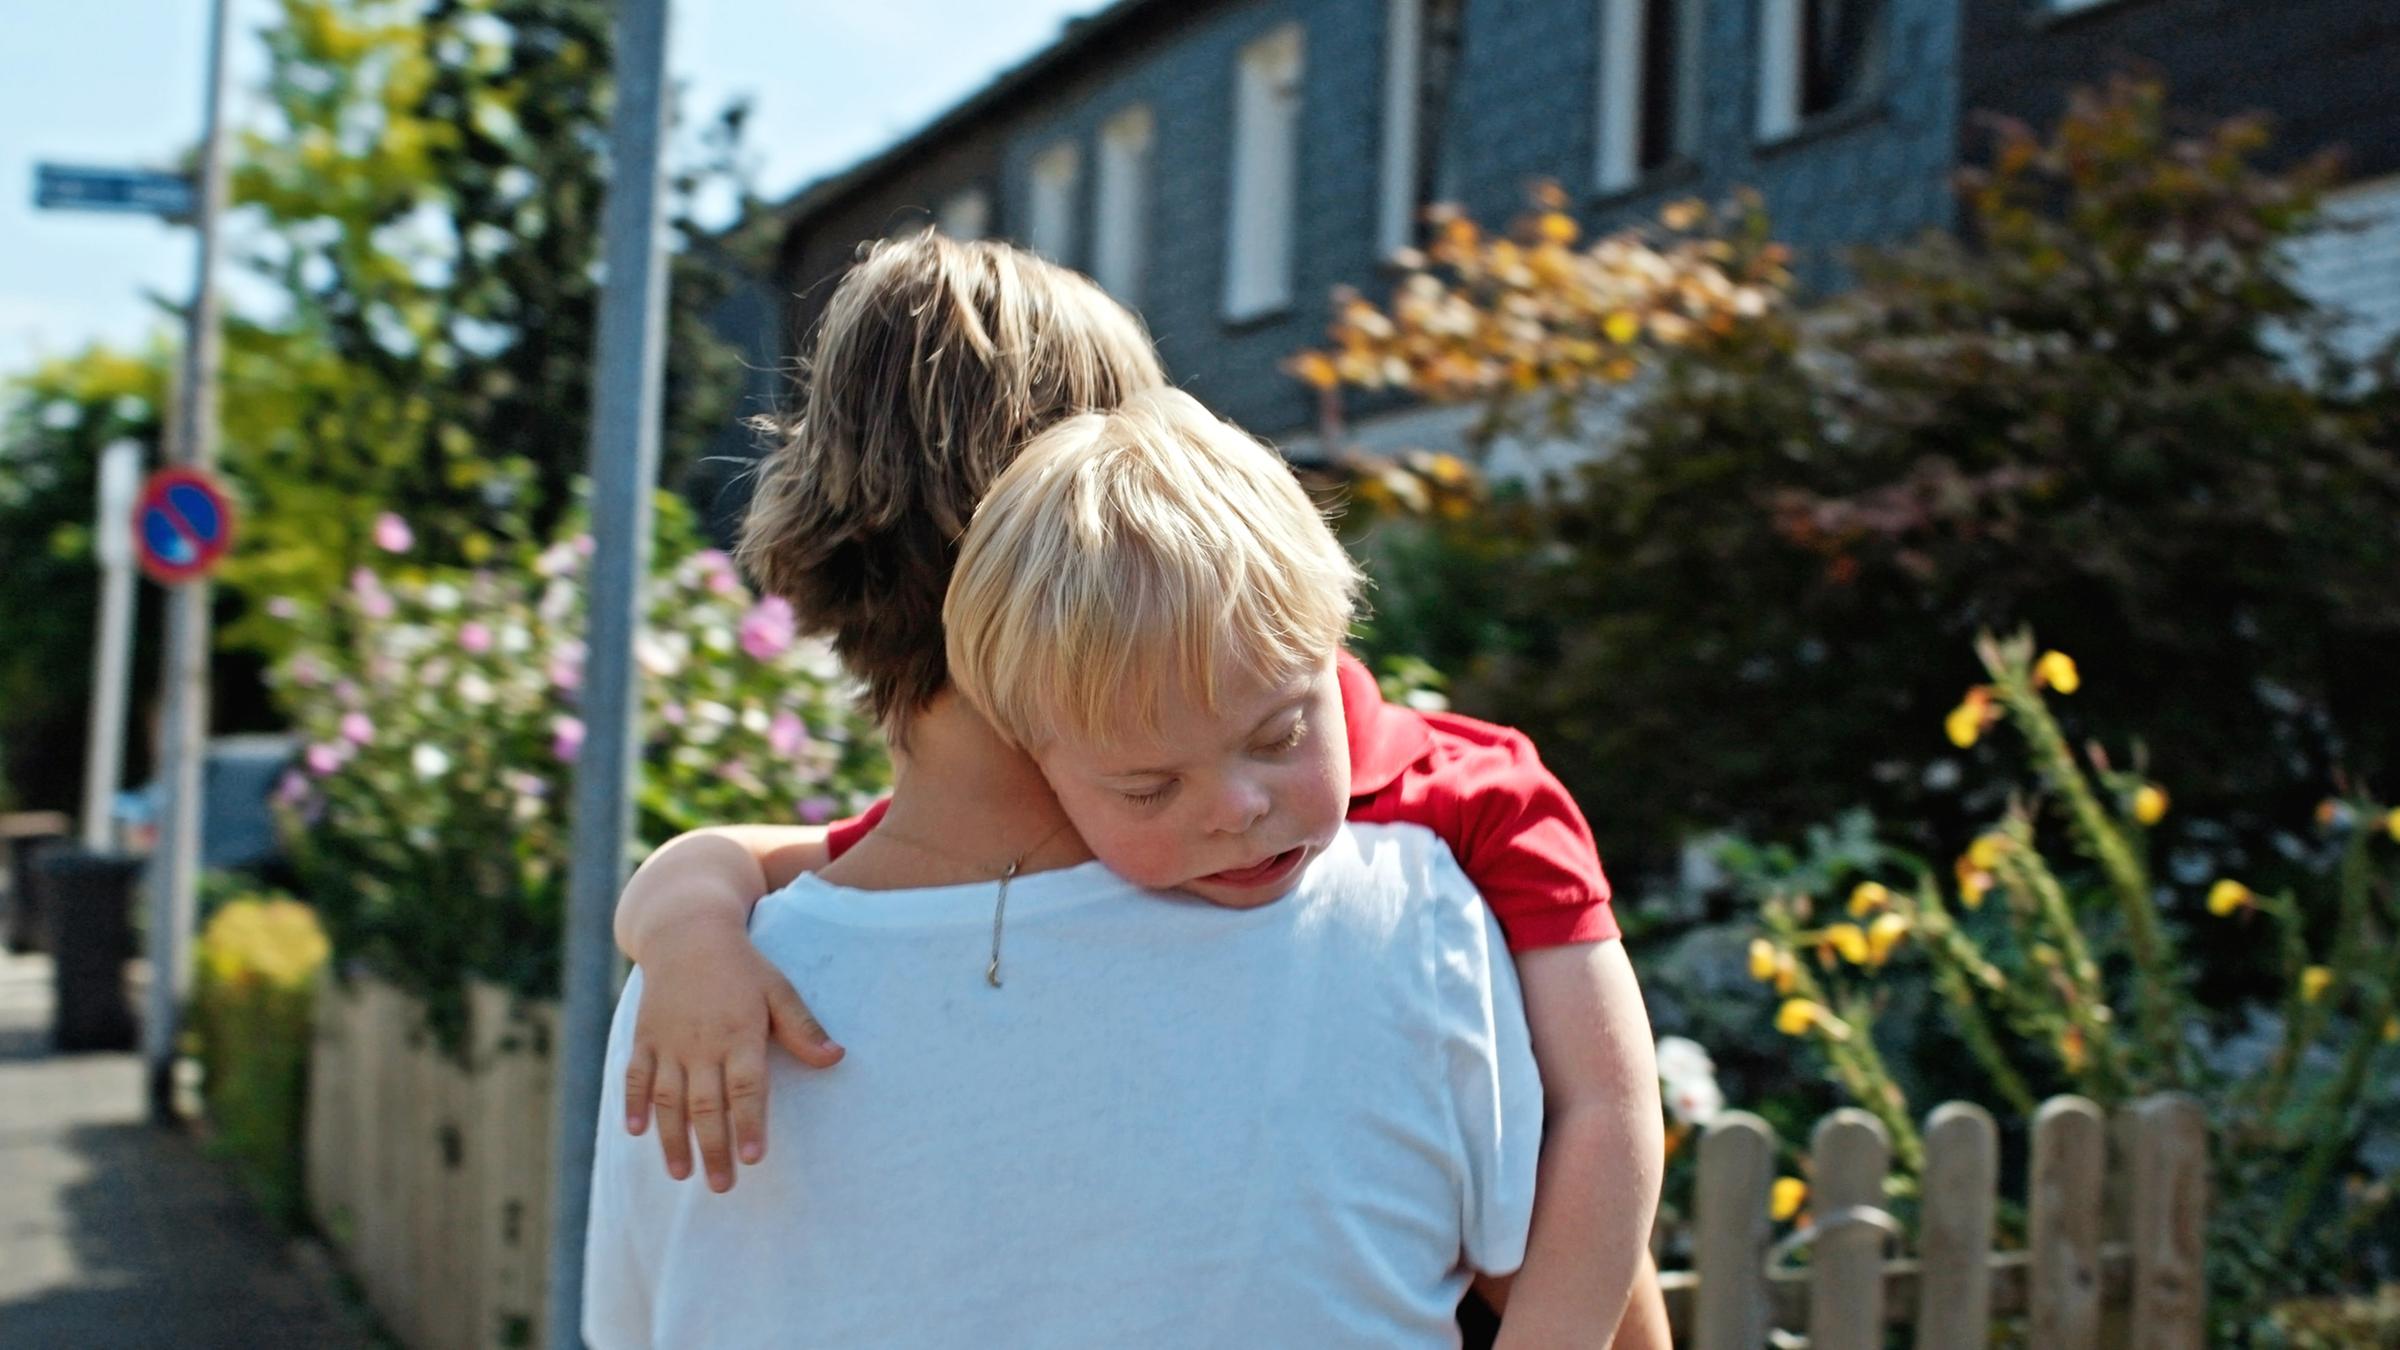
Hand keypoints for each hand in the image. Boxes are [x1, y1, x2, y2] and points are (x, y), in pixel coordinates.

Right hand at [622, 920, 842, 1191]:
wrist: (687, 932)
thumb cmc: (742, 965)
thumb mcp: (778, 989)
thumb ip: (803, 1028)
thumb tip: (836, 1058)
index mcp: (739, 1034)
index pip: (746, 1088)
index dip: (749, 1124)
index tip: (753, 1158)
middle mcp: (701, 1044)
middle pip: (706, 1105)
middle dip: (713, 1147)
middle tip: (722, 1186)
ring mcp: (668, 1042)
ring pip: (668, 1099)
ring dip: (672, 1139)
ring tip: (681, 1174)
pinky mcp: (644, 1038)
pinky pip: (636, 1076)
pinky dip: (634, 1104)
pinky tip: (636, 1132)